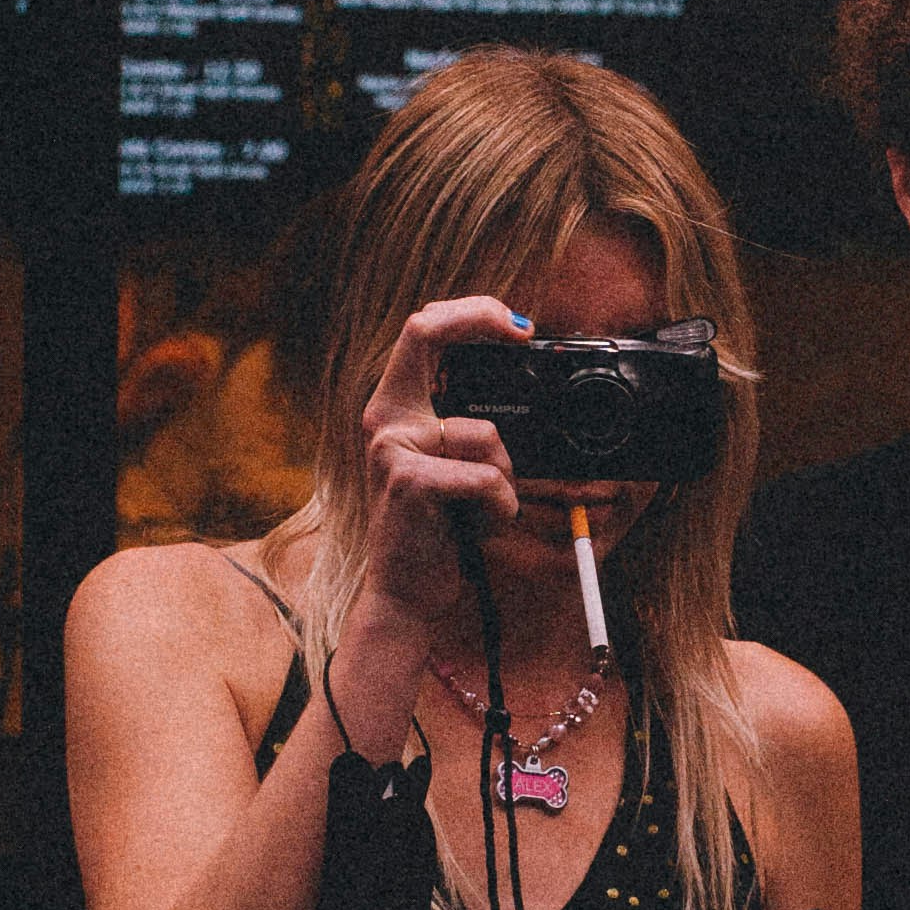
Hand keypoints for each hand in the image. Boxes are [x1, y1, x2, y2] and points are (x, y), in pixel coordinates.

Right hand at [352, 297, 534, 642]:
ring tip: (490, 506)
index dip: (467, 313)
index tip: (515, 325)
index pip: (421, 332)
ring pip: (485, 434)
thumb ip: (468, 424)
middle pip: (426, 333)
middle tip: (524, 332)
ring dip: (508, 474)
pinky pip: (486, 477)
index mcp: (398, 412)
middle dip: (480, 318)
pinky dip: (502, 503)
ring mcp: (392, 449)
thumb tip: (521, 379)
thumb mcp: (454, 466)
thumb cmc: (440, 532)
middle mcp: (386, 421)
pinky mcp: (408, 482)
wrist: (407, 595)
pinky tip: (485, 522)